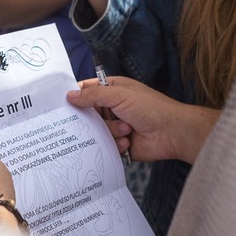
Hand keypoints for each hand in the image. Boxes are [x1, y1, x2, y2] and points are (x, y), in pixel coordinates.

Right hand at [66, 76, 219, 163]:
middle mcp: (113, 107)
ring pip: (97, 132)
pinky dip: (116, 144)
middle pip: (88, 114)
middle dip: (93, 119)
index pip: (87, 90)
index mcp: (113, 90)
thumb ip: (94, 95)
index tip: (62, 103)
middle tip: (96, 121)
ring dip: (110, 131)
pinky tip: (128, 142)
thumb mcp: (120, 95)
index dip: (75, 96)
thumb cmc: (151, 108)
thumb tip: (70, 95)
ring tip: (127, 130)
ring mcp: (116, 125)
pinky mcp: (120, 143)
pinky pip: (106, 146)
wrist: (172, 133)